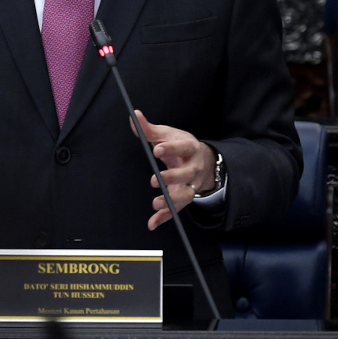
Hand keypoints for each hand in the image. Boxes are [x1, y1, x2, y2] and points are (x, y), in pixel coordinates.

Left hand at [132, 110, 216, 230]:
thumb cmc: (180, 145)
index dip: (170, 149)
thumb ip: (149, 129)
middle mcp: (193, 168)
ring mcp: (191, 184)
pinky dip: (166, 217)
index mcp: (189, 148)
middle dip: (172, 177)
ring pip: (186, 195)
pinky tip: (153, 223)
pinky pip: (177, 209)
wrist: (202, 159)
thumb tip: (134, 116)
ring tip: (156, 203)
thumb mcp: (167, 134)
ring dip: (172, 200)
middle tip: (155, 180)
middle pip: (187, 174)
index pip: (183, 148)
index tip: (157, 150)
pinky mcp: (185, 197)